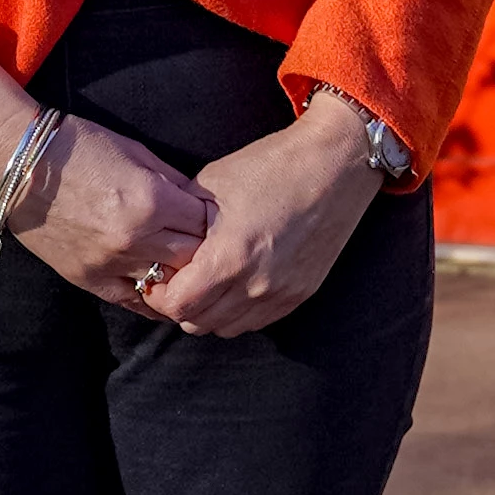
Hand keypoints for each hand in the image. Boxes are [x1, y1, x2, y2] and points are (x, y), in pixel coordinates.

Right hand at [0, 45, 213, 305]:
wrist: (17, 166)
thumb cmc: (78, 147)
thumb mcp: (136, 153)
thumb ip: (174, 182)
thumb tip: (205, 203)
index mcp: (151, 201)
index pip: (206, 224)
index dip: (214, 220)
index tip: (215, 217)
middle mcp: (135, 238)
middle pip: (194, 258)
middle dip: (203, 250)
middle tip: (207, 244)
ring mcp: (111, 264)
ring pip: (168, 285)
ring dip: (180, 275)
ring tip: (187, 267)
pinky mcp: (90, 280)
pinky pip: (135, 300)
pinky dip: (153, 297)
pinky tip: (164, 290)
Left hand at [138, 89, 386, 337]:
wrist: (335, 165)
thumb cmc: (272, 165)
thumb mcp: (213, 183)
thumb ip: (182, 221)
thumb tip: (159, 241)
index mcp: (229, 256)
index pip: (176, 305)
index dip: (159, 293)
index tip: (158, 275)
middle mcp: (255, 284)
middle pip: (197, 323)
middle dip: (181, 304)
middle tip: (179, 279)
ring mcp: (280, 293)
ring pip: (226, 329)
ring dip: (209, 312)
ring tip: (208, 283)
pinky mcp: (300, 294)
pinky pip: (257, 322)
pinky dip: (238, 311)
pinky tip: (237, 284)